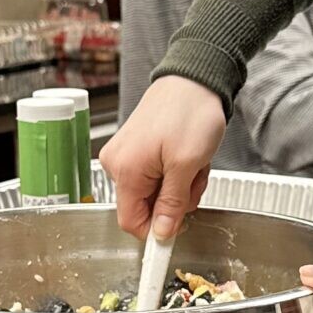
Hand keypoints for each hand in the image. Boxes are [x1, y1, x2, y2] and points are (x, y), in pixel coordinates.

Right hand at [100, 76, 224, 239]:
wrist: (194, 78)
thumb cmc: (190, 112)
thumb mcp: (187, 165)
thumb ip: (171, 204)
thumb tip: (161, 234)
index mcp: (125, 170)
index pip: (131, 222)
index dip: (156, 230)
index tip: (179, 228)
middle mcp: (117, 164)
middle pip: (145, 207)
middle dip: (176, 200)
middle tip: (193, 176)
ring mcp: (126, 155)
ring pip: (154, 192)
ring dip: (180, 185)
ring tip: (192, 161)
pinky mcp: (136, 149)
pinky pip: (156, 175)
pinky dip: (175, 171)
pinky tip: (185, 154)